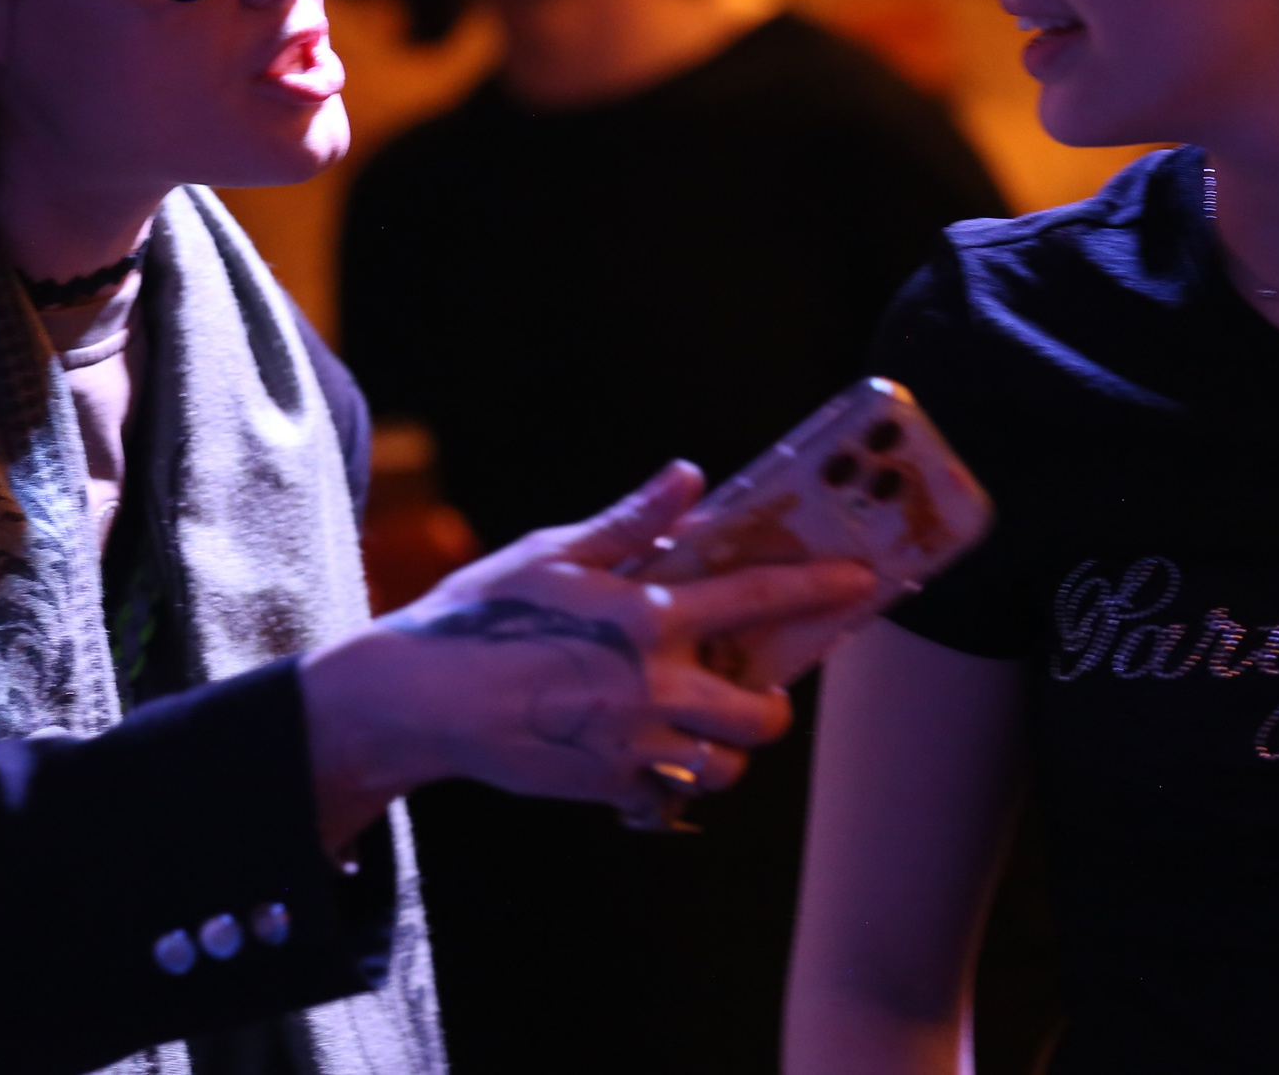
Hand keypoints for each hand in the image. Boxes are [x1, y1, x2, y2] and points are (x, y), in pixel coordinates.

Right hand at [301, 461, 877, 850]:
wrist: (416, 700)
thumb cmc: (482, 612)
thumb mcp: (555, 550)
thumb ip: (634, 521)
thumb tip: (691, 478)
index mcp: (647, 618)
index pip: (756, 599)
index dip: (818, 589)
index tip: (862, 584)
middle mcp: (654, 689)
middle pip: (763, 714)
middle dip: (771, 703)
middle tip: (754, 685)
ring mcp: (632, 749)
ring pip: (724, 768)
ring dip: (725, 748)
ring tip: (700, 722)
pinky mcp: (606, 791)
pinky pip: (670, 801)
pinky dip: (670, 782)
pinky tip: (645, 752)